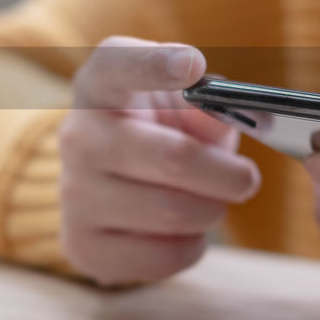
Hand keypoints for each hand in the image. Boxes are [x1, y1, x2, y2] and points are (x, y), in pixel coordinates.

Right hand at [59, 36, 259, 284]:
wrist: (112, 180)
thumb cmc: (159, 130)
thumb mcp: (186, 105)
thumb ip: (210, 105)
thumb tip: (231, 113)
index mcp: (101, 86)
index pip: (117, 65)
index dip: (154, 65)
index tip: (192, 64)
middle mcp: (78, 136)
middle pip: (174, 157)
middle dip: (227, 174)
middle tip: (246, 178)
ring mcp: (73, 194)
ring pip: (175, 212)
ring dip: (210, 209)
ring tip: (207, 200)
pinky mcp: (81, 245)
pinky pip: (165, 255)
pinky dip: (191, 246)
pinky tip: (180, 230)